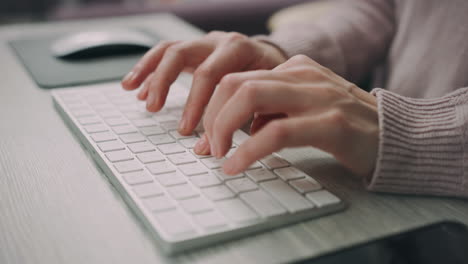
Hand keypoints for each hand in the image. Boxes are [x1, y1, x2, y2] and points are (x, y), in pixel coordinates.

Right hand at [121, 31, 286, 134]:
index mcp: (240, 50)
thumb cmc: (271, 82)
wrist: (274, 61)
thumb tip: (209, 147)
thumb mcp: (265, 98)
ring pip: (169, 51)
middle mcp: (219, 42)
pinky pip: (165, 54)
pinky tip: (133, 86)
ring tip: (136, 94)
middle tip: (155, 110)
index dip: (198, 106)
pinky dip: (147, 68)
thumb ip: (241, 120)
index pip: (211, 74)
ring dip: (150, 73)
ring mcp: (205, 44)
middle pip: (183, 55)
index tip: (189, 133)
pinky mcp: (194, 51)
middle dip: (166, 84)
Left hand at [199, 55, 378, 177]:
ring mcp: (318, 96)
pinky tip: (236, 166)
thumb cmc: (348, 124)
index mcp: (295, 68)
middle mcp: (303, 75)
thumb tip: (241, 127)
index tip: (204, 136)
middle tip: (206, 147)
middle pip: (235, 82)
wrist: (397, 136)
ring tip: (218, 155)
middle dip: (211, 117)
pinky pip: (276, 132)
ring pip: (250, 97)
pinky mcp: (332, 124)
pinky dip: (248, 151)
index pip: (237, 78)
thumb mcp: (307, 105)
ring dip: (222, 129)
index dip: (212, 108)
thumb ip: (276, 108)